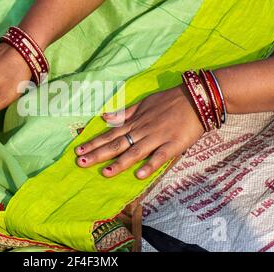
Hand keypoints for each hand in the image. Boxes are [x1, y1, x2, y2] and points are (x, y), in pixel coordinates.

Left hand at [75, 85, 204, 178]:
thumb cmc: (168, 101)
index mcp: (134, 122)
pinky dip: (150, 165)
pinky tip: (139, 175)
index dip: (93, 143)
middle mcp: (141, 131)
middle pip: (117, 144)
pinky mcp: (173, 144)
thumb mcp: (143, 103)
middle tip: (81, 163)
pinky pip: (160, 156)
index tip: (78, 151)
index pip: (109, 134)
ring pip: (135, 151)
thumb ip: (124, 113)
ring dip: (119, 163)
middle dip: (98, 154)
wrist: (196, 98)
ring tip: (104, 172)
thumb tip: (104, 117)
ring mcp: (157, 138)